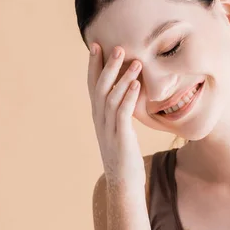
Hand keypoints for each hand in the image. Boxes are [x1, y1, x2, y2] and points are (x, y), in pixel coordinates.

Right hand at [87, 43, 145, 188]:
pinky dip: (128, 97)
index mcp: (99, 117)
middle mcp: (100, 121)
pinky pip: (122, 114)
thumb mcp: (119, 132)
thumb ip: (120, 114)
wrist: (123, 183)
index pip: (93, 86)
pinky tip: (137, 85)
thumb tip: (128, 96)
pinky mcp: (120, 138)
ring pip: (111, 98)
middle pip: (100, 88)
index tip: (97, 46)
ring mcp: (109, 129)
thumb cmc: (124, 157)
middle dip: (107, 66)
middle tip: (117, 47)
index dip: (94, 66)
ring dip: (122, 78)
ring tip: (134, 62)